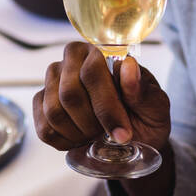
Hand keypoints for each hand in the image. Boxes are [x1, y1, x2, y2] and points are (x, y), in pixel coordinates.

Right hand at [32, 42, 171, 154]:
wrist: (130, 137)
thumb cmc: (144, 116)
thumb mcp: (155, 107)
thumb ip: (142, 90)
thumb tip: (128, 66)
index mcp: (101, 53)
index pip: (92, 73)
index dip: (106, 107)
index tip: (123, 134)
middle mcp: (71, 60)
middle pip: (69, 93)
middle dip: (92, 123)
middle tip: (110, 135)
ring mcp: (52, 81)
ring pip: (54, 112)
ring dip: (79, 133)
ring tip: (97, 134)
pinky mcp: (41, 103)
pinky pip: (44, 128)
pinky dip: (66, 142)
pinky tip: (82, 139)